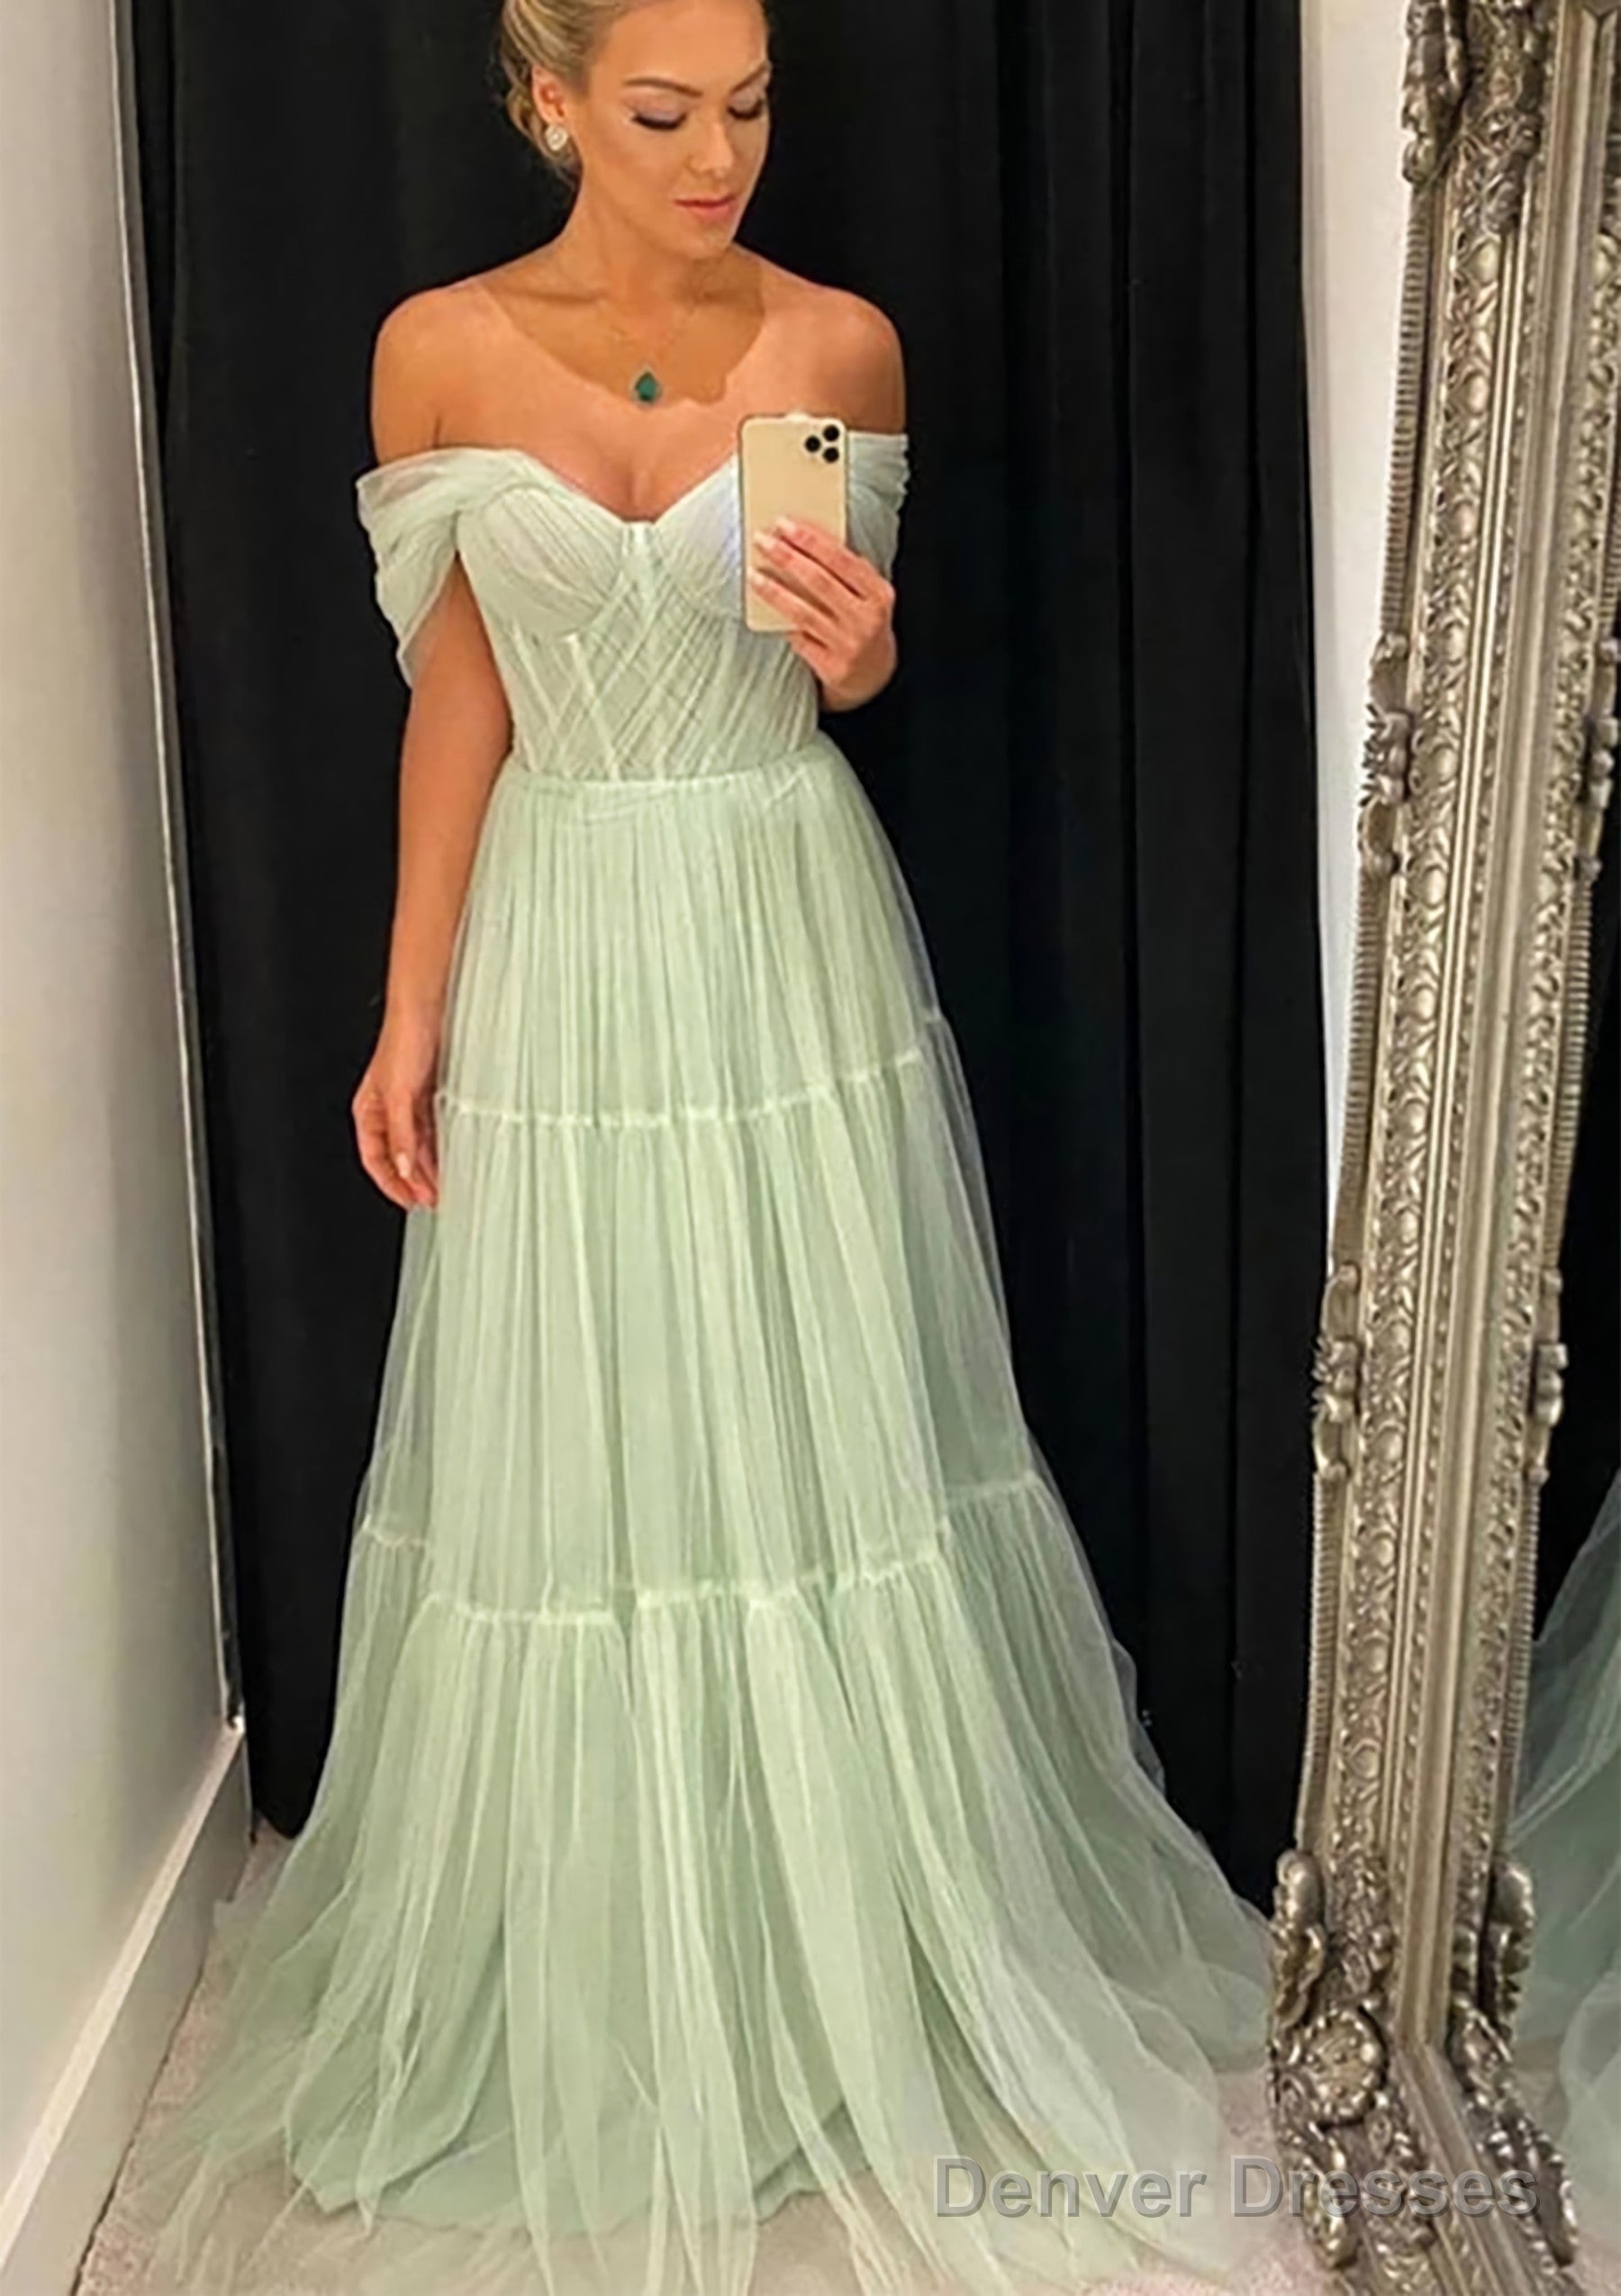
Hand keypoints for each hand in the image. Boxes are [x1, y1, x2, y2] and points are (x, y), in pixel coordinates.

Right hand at [352, 1005, 441, 1209]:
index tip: (410, 1202)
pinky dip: (438, 1146)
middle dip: (412, 1180)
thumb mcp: (399, 1094)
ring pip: (415, 1145)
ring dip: (427, 1166)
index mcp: (369, 1110)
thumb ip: (400, 1134)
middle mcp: (387, 1109)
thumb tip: (402, 1168)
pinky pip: (431, 1130)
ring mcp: (408, 1102)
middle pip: (397, 1156)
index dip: (390, 1184)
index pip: (374, 1159)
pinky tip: (450, 1157)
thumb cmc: (403, 1039)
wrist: (425, 1009)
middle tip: (432, 1199)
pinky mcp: (427, 1094)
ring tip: (443, 1185)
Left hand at [748, 517, 896, 708]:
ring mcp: (849, 645)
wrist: (874, 677)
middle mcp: (867, 619)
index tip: (784, 524)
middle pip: (820, 582)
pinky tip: (763, 608)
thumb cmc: (862, 624)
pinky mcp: (832, 667)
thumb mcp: (867, 596)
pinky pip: (799, 640)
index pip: (842, 560)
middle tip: (762, 541)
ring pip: (804, 612)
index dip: (811, 540)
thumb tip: (800, 541)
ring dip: (775, 591)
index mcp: (878, 593)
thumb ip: (844, 573)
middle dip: (787, 558)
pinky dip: (781, 622)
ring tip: (753, 574)